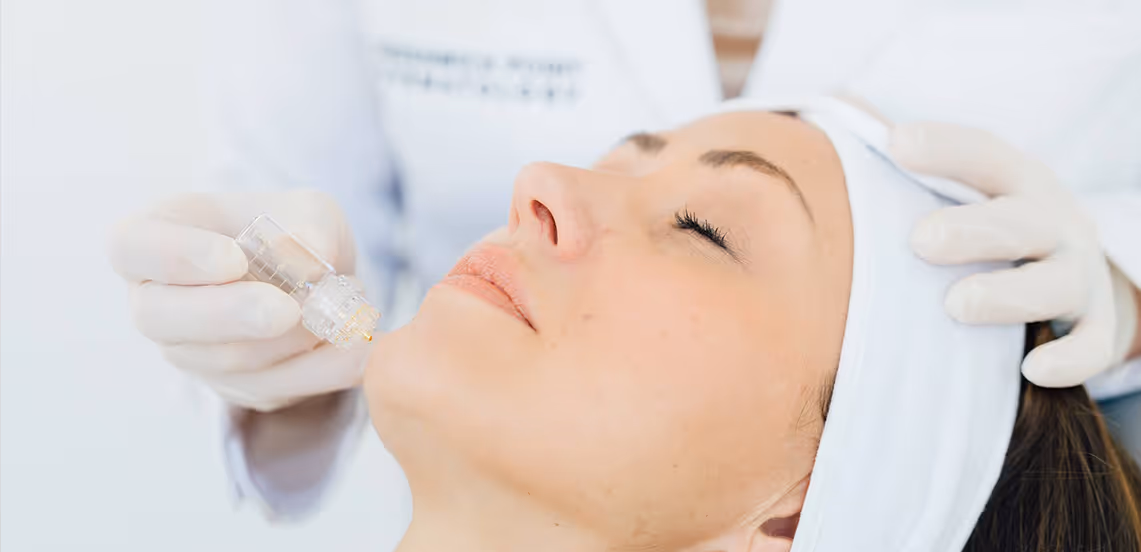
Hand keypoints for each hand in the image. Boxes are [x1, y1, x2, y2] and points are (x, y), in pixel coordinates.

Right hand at [108, 191, 370, 410]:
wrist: (319, 283)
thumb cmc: (295, 234)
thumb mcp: (310, 211)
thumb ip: (310, 225)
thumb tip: (308, 255)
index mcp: (156, 236)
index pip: (132, 247)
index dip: (177, 257)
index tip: (234, 258)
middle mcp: (157, 300)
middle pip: (161, 318)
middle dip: (231, 316)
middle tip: (288, 309)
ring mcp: (190, 353)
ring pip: (226, 361)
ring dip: (296, 338)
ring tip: (347, 303)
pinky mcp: (235, 389)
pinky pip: (273, 389)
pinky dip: (323, 368)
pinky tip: (356, 343)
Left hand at [889, 122, 1137, 387]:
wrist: (1080, 277)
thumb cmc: (990, 229)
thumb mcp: (964, 193)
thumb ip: (902, 171)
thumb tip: (820, 120)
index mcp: (1016, 183)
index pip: (985, 156)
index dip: (945, 148)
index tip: (895, 144)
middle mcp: (1053, 224)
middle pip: (1020, 221)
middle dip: (973, 230)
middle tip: (920, 240)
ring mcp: (1078, 276)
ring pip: (1054, 283)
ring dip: (1007, 294)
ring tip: (957, 304)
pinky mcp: (1099, 327)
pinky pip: (1092, 345)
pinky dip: (1070, 359)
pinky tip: (1033, 369)